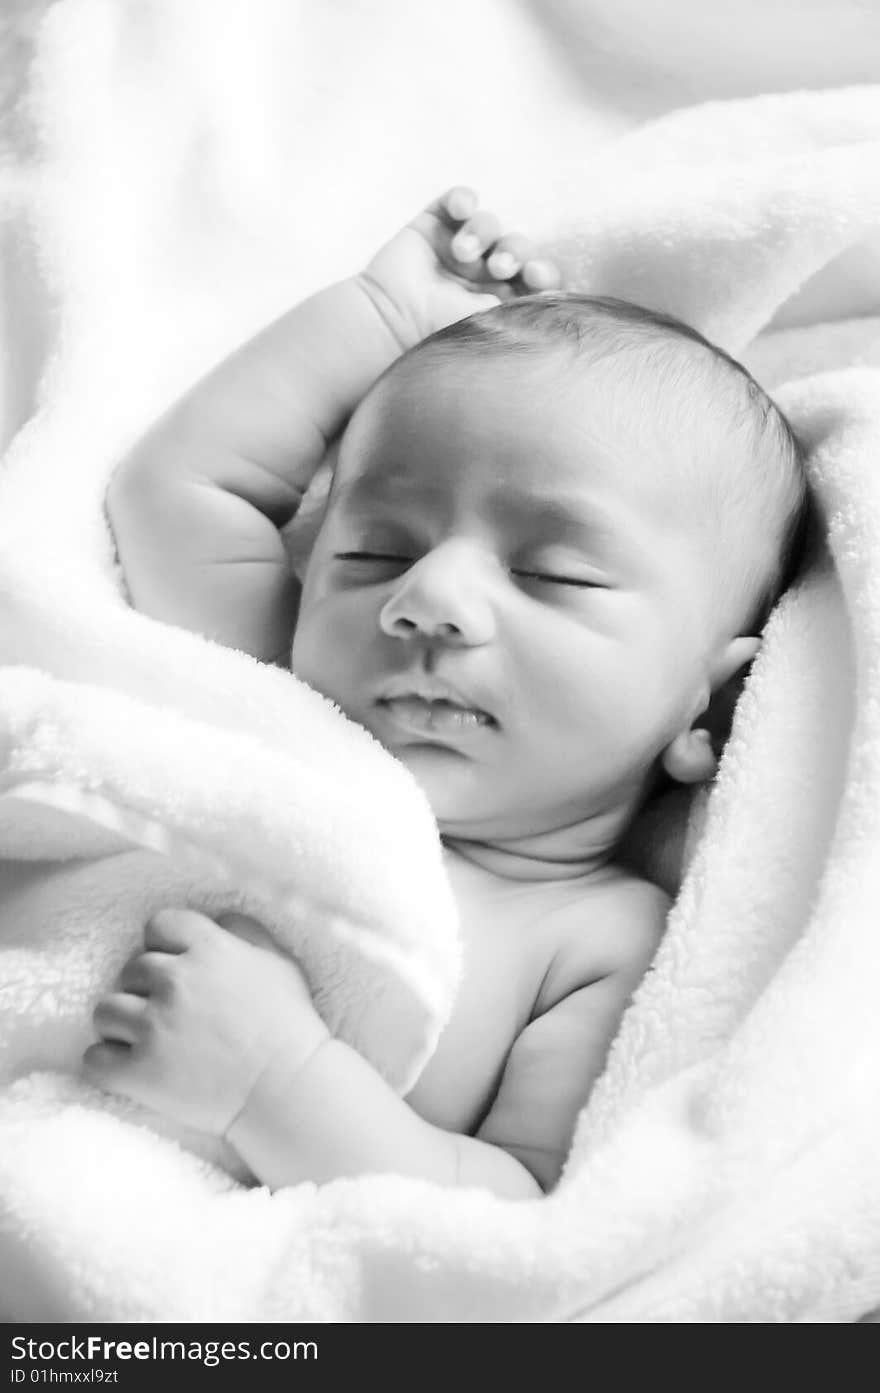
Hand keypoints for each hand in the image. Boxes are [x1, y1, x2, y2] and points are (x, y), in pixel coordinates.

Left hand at [83, 909, 328, 1136]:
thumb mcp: (278, 962)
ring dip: (121, 1024)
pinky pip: (93, 1059)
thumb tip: (215, 919)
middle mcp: (176, 980)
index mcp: (209, 949)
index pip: (158, 925)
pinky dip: (107, 1064)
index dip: (163, 946)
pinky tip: (131, 1067)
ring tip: (145, 1040)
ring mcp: (154, 1027)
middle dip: (146, 989)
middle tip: (169, 1013)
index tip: (175, 968)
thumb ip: (244, 930)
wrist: (288, 1092)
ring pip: (105, 1011)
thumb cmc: (289, 1026)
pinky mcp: (140, 1072)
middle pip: (130, 969)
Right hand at [358, 186, 561, 349]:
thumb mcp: (489, 327)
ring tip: (463, 253)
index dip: (542, 270)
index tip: (537, 275)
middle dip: (514, 251)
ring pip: (488, 223)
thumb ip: (524, 311)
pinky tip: (461, 208)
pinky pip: (456, 201)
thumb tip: (559, 299)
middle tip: (500, 267)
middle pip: (517, 245)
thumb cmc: (437, 333)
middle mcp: (481, 276)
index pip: (534, 278)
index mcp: (500, 303)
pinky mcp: (430, 228)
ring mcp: (455, 250)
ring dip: (482, 233)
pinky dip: (463, 198)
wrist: (388, 323)